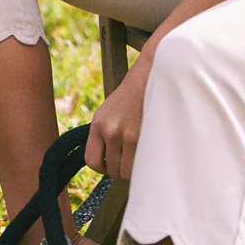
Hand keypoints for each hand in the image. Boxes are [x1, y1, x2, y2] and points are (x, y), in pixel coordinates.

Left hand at [84, 55, 151, 181]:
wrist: (154, 72)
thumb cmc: (135, 94)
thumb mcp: (112, 110)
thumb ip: (107, 133)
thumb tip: (109, 163)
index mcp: (98, 123)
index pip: (91, 160)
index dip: (102, 168)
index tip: (112, 165)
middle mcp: (109, 130)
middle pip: (112, 170)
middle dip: (122, 170)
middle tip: (132, 160)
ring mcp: (127, 135)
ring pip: (127, 172)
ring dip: (135, 171)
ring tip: (143, 158)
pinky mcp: (144, 137)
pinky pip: (142, 166)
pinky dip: (147, 166)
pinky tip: (152, 154)